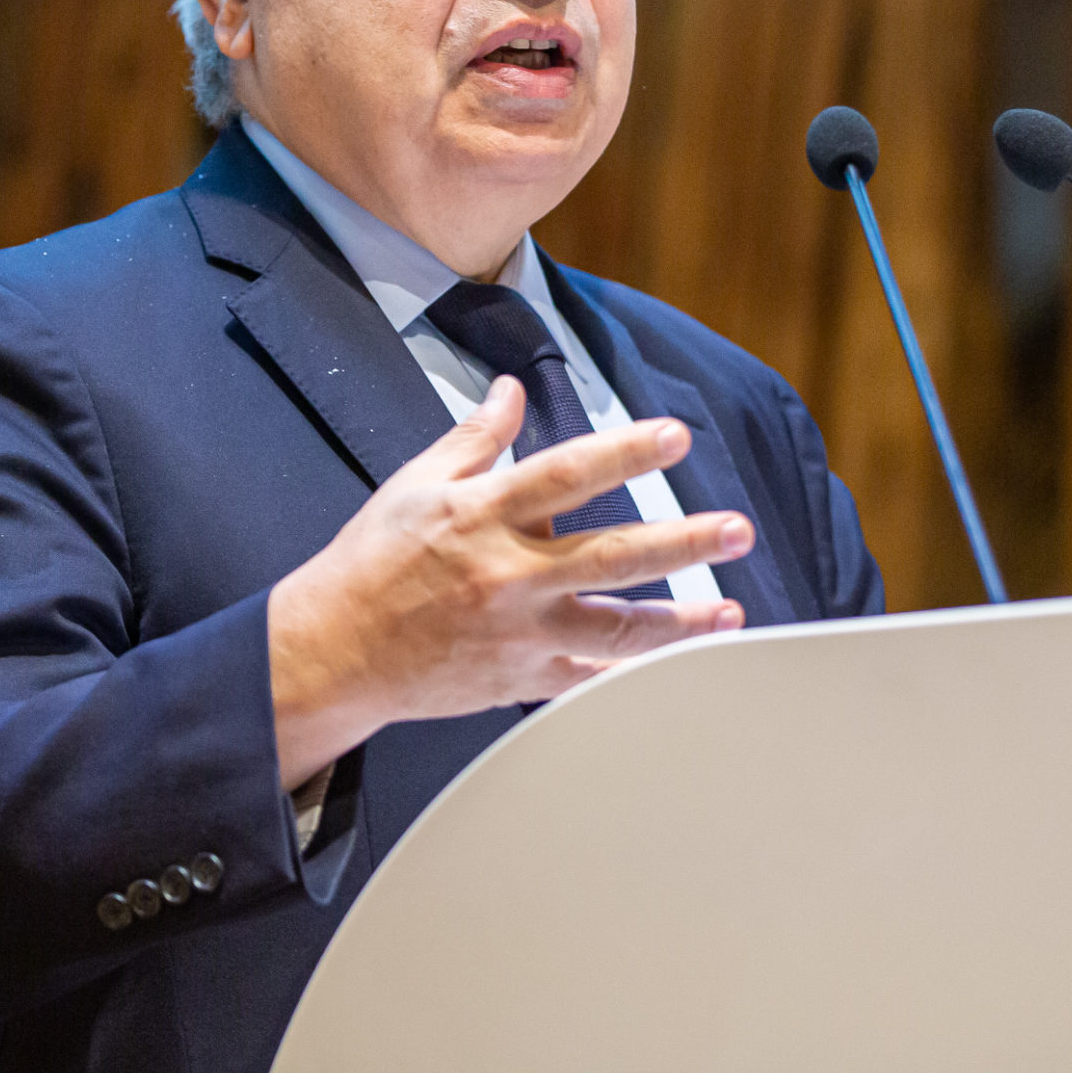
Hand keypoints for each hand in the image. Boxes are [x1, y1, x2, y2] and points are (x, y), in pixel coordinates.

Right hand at [266, 375, 751, 784]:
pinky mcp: (519, 680)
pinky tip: (678, 666)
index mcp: (482, 517)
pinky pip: (589, 682)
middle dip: (683, 543)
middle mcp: (507, 576)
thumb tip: (513, 391)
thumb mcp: (416, 485)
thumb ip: (474, 439)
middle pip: (611, 558)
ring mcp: (518, 635)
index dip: (624, 453)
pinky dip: (634, 676)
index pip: (566, 475)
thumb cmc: (374, 562)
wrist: (334, 651)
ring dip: (680, 624)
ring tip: (730, 614)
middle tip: (737, 529)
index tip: (674, 436)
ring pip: (615, 631)